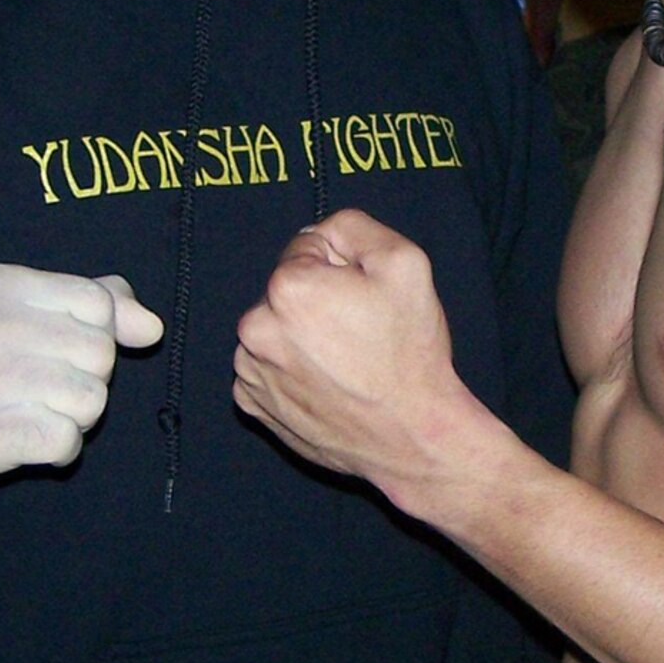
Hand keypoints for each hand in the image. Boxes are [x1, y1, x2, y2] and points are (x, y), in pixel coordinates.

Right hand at [0, 264, 162, 495]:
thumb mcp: (21, 311)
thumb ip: (93, 303)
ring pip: (91, 400)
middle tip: (43, 388)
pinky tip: (29, 440)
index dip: (97, 334)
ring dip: (74, 417)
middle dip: (86, 379)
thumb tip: (150, 327)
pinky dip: (59, 449)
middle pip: (100, 354)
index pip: (98, 303)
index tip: (60, 350)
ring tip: (35, 412)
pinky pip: (66, 440)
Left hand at [233, 209, 466, 503]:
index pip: (308, 248)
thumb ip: (354, 227)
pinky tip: (328, 385)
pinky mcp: (255, 406)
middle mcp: (256, 328)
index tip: (365, 297)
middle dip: (319, 301)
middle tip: (359, 332)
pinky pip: (267, 370)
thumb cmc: (409, 352)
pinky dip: (291, 372)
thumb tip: (321, 234)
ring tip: (346, 363)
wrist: (412, 435)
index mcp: (287, 287)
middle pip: (288, 290)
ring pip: (276, 330)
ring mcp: (252, 372)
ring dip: (302, 337)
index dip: (343, 267)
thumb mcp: (404, 262)